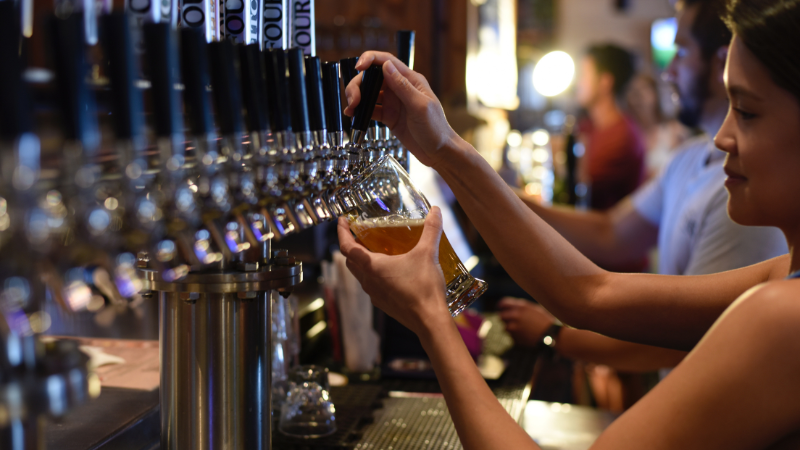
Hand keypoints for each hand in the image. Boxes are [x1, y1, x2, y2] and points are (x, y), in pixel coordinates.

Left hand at [337, 207, 450, 336]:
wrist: (429, 321)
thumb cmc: (423, 287)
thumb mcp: (428, 253)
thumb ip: (431, 230)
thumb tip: (436, 210)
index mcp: (372, 267)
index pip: (346, 247)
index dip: (342, 232)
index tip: (342, 221)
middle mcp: (368, 281)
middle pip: (350, 261)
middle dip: (351, 246)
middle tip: (359, 234)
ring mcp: (374, 295)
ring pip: (360, 274)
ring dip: (361, 261)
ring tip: (374, 250)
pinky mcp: (383, 304)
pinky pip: (371, 285)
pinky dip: (373, 274)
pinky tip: (390, 271)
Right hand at [343, 51, 458, 168]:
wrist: (439, 152)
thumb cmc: (436, 129)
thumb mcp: (420, 106)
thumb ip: (403, 86)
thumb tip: (386, 66)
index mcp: (410, 80)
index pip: (387, 61)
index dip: (370, 59)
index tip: (358, 66)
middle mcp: (400, 88)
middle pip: (373, 77)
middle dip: (359, 84)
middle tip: (353, 100)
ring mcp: (393, 102)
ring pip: (369, 93)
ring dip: (357, 98)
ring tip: (351, 109)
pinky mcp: (389, 116)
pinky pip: (371, 109)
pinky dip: (360, 111)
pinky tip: (353, 116)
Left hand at [498, 298, 555, 346]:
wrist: (551, 335)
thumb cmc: (544, 320)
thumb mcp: (533, 308)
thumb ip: (520, 307)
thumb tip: (508, 306)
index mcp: (520, 307)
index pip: (503, 304)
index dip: (502, 306)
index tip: (501, 308)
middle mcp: (515, 316)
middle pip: (501, 316)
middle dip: (505, 318)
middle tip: (512, 320)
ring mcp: (514, 328)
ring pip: (506, 327)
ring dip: (511, 328)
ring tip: (523, 329)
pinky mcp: (515, 338)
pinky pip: (512, 336)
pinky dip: (516, 336)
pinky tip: (526, 335)